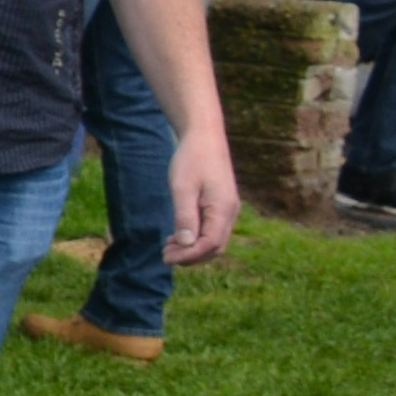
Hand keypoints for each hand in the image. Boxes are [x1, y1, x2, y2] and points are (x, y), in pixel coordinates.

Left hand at [170, 122, 237, 265]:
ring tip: (167, 247)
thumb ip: (185, 216)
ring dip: (192, 249)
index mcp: (223, 208)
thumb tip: (186, 244)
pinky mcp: (221, 205)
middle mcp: (230, 211)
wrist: (203, 137)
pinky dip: (196, 239)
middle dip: (190, 256)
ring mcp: (227, 209)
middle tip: (164, 254)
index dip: (189, 255)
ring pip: (214, 241)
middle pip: (215, 247)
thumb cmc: (191, 159)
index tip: (165, 258)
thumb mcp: (183, 188)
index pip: (211, 244)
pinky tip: (176, 237)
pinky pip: (212, 230)